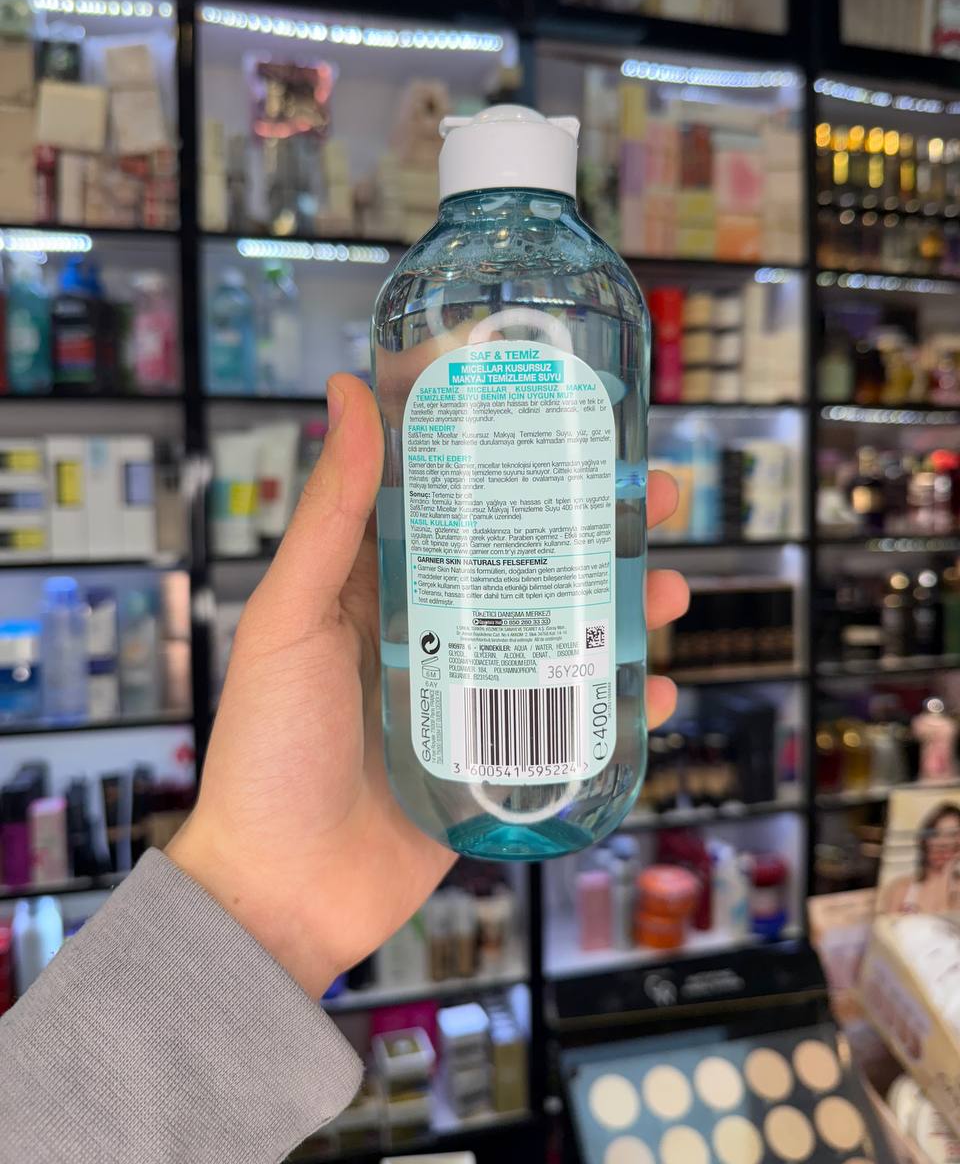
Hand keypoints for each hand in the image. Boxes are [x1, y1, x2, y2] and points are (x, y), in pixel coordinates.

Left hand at [167, 374, 688, 997]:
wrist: (280, 892)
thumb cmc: (268, 751)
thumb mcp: (290, 619)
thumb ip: (329, 516)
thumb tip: (347, 393)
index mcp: (380, 583)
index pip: (455, 498)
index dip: (511, 452)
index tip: (565, 410)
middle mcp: (434, 627)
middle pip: (528, 559)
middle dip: (595, 525)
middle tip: (655, 493)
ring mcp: (472, 692)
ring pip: (563, 630)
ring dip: (623, 605)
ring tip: (671, 587)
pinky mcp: (500, 757)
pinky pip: (572, 719)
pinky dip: (620, 704)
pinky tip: (658, 690)